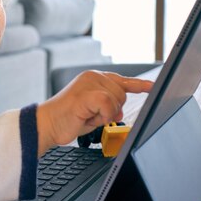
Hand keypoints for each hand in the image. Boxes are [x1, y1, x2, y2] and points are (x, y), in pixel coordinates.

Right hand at [36, 71, 152, 155]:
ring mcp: (88, 83)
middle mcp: (92, 76)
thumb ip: (109, 108)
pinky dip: (103, 115)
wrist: (48, 124)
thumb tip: (120, 112)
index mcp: (94, 78)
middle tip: (93, 116)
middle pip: (122, 94)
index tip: (152, 87)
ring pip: (117, 99)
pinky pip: (108, 104)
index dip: (139, 85)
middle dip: (112, 110)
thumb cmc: (68, 119)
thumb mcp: (94, 112)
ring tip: (87, 116)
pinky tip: (90, 117)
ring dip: (105, 115)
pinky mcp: (86, 93)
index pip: (122, 80)